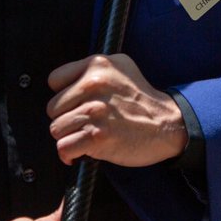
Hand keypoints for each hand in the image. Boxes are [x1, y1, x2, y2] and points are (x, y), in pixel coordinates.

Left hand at [47, 54, 187, 166]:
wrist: (167, 124)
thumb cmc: (142, 100)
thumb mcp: (122, 67)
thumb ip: (93, 69)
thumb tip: (65, 82)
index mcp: (97, 65)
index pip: (54, 80)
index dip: (64, 95)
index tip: (77, 104)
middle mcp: (94, 85)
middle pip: (53, 108)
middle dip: (67, 118)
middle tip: (86, 122)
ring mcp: (95, 111)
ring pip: (56, 129)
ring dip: (69, 137)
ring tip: (87, 135)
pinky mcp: (97, 136)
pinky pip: (64, 148)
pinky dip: (70, 154)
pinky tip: (83, 152)